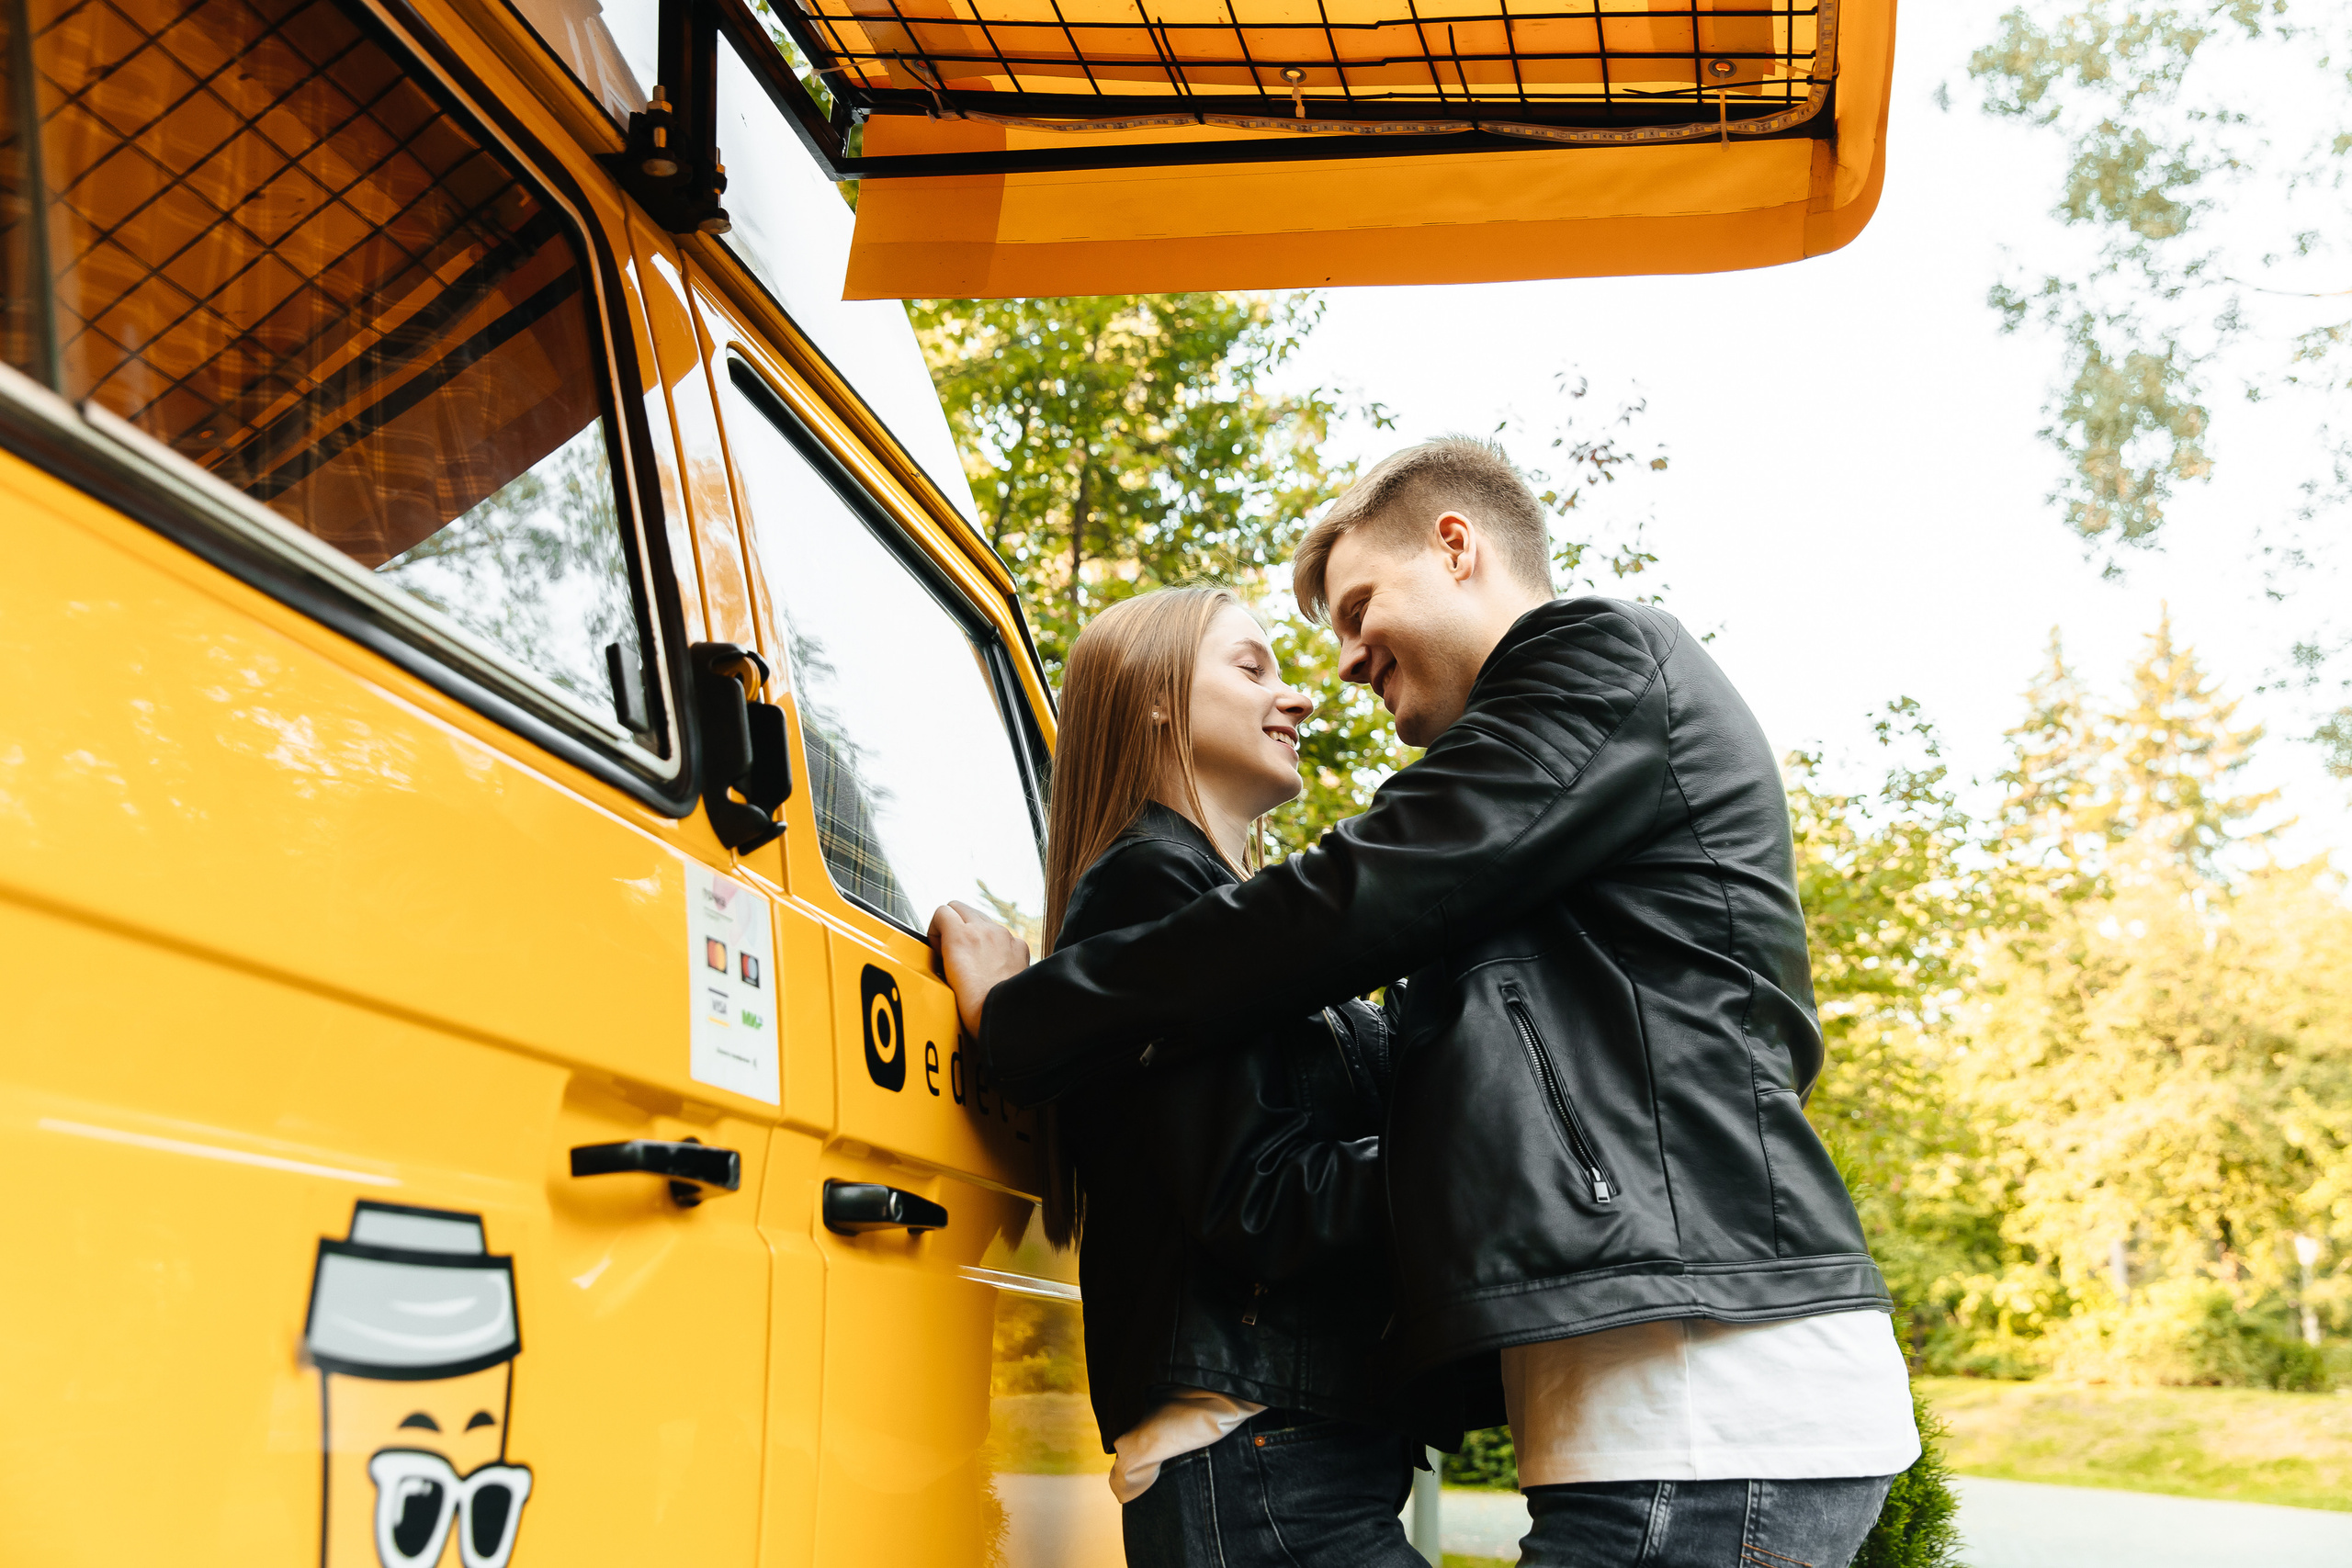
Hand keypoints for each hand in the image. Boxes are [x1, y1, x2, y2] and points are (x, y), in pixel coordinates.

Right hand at [928, 900, 1030, 1037]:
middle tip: (953, 949)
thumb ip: (945, 952)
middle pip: (961, 908)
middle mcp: (984, 929)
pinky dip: (997, 945)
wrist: (1003, 1017)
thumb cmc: (973, 1005)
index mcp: (961, 936)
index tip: (939, 948)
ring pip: (983, 920)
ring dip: (975, 933)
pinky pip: (1004, 935)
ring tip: (974, 960)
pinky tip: (994, 966)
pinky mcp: (1019, 945)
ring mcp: (1004, 935)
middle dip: (954, 925)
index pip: (941, 911)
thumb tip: (944, 950)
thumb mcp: (946, 976)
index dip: (936, 930)